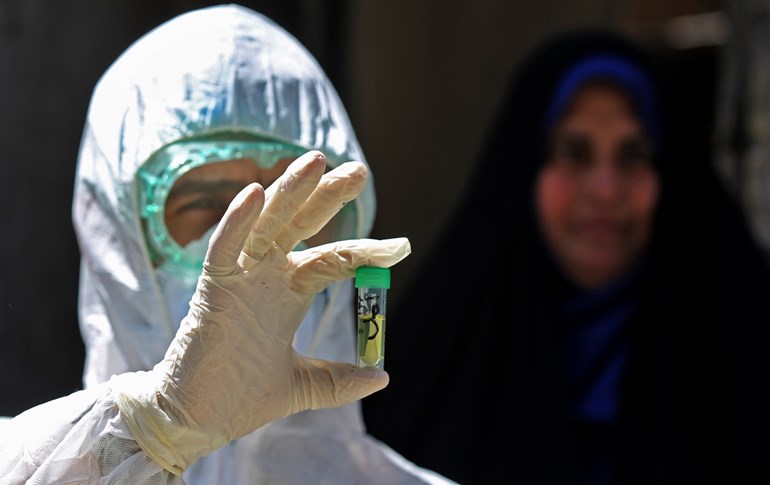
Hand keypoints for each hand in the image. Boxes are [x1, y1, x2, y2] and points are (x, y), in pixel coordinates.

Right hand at [110, 151, 410, 473]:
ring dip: (290, 191)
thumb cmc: (240, 397)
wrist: (196, 420)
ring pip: (267, 224)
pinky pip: (224, 249)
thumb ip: (339, 380)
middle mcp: (267, 276)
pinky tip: (256, 193)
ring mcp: (240, 279)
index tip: (401, 246)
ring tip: (317, 161)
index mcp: (289, 291)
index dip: (366, 249)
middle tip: (358, 171)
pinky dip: (237, 221)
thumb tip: (382, 376)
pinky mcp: (212, 290)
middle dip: (328, 196)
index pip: (333, 258)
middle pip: (301, 224)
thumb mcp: (303, 386)